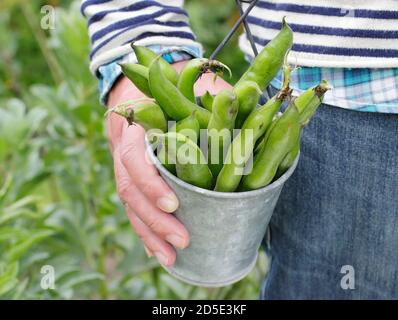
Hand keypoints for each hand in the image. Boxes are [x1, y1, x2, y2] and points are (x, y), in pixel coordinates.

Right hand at [107, 60, 232, 265]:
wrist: (142, 97)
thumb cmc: (173, 93)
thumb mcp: (189, 89)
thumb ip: (212, 97)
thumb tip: (253, 100)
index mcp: (136, 130)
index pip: (135, 160)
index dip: (152, 184)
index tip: (174, 203)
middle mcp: (125, 154)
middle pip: (130, 193)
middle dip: (155, 220)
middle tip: (182, 240)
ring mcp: (126, 173)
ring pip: (132, 209)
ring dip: (151, 235)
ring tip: (171, 258)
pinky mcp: (134, 187)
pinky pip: (136, 213)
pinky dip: (148, 235)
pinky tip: (161, 254)